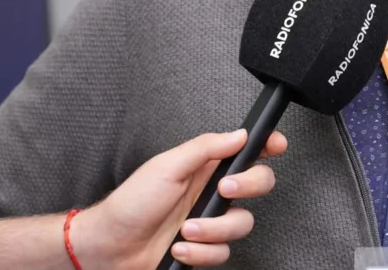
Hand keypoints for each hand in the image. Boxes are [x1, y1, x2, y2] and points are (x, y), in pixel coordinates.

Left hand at [71, 129, 287, 267]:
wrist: (109, 247)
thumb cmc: (131, 203)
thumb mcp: (167, 166)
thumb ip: (206, 148)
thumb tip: (240, 134)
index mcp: (207, 167)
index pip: (247, 151)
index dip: (268, 145)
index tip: (278, 145)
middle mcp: (214, 192)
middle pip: (259, 184)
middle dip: (249, 187)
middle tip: (225, 189)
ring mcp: (211, 221)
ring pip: (243, 224)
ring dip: (214, 230)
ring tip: (186, 230)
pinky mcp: (204, 248)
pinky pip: (223, 252)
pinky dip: (201, 252)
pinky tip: (179, 249)